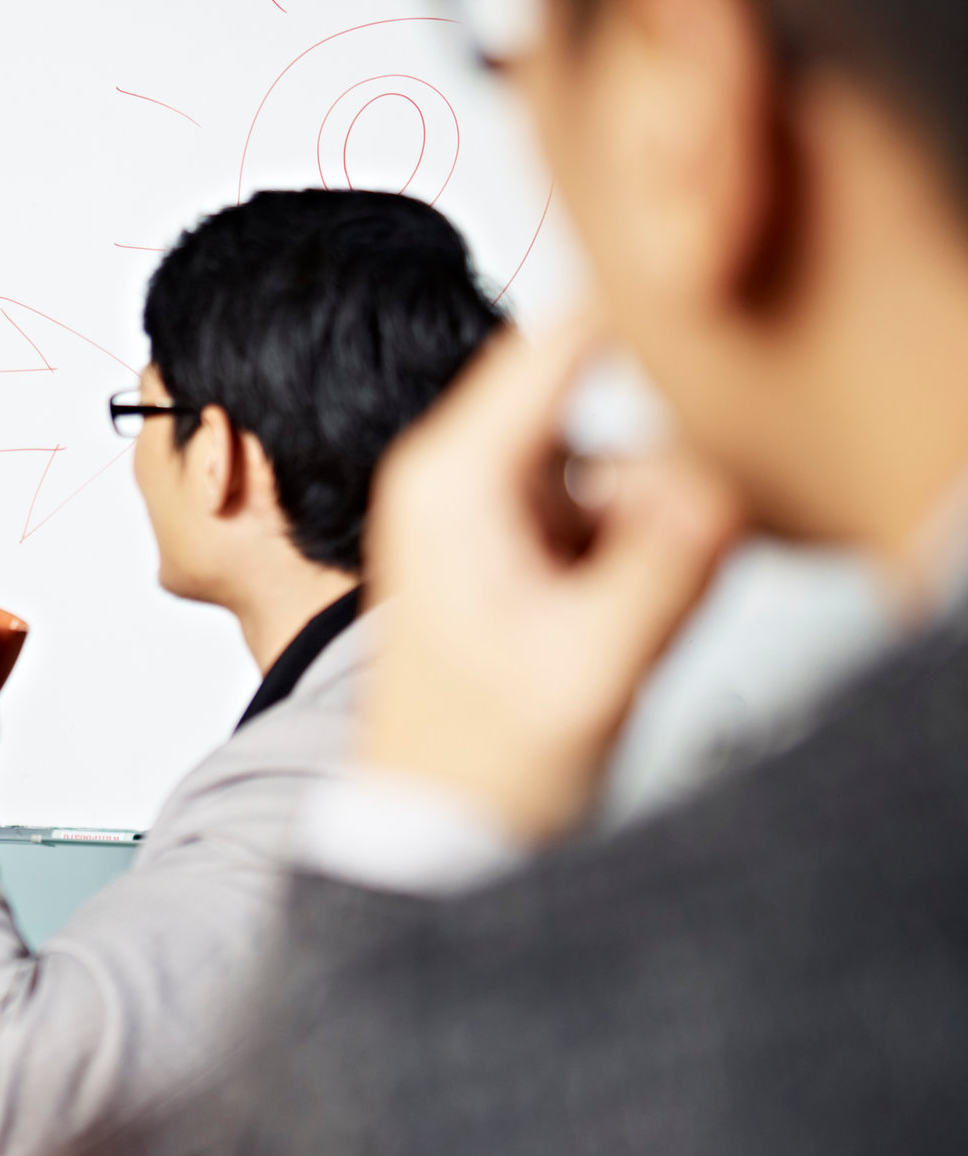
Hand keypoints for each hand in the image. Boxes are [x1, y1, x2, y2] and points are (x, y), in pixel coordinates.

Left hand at [357, 310, 742, 839]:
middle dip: (655, 469)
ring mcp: (489, 509)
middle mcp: (458, 477)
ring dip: (653, 522)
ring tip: (616, 619)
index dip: (635, 325)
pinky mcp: (521, 544)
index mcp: (449, 480)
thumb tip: (719, 486)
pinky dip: (641, 550)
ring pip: (619, 461)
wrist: (435, 831)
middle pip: (598, 398)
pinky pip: (613, 509)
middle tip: (643, 571)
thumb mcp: (587, 670)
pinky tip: (616, 622)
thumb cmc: (473, 763)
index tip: (701, 342)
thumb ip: (663, 568)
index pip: (552, 346)